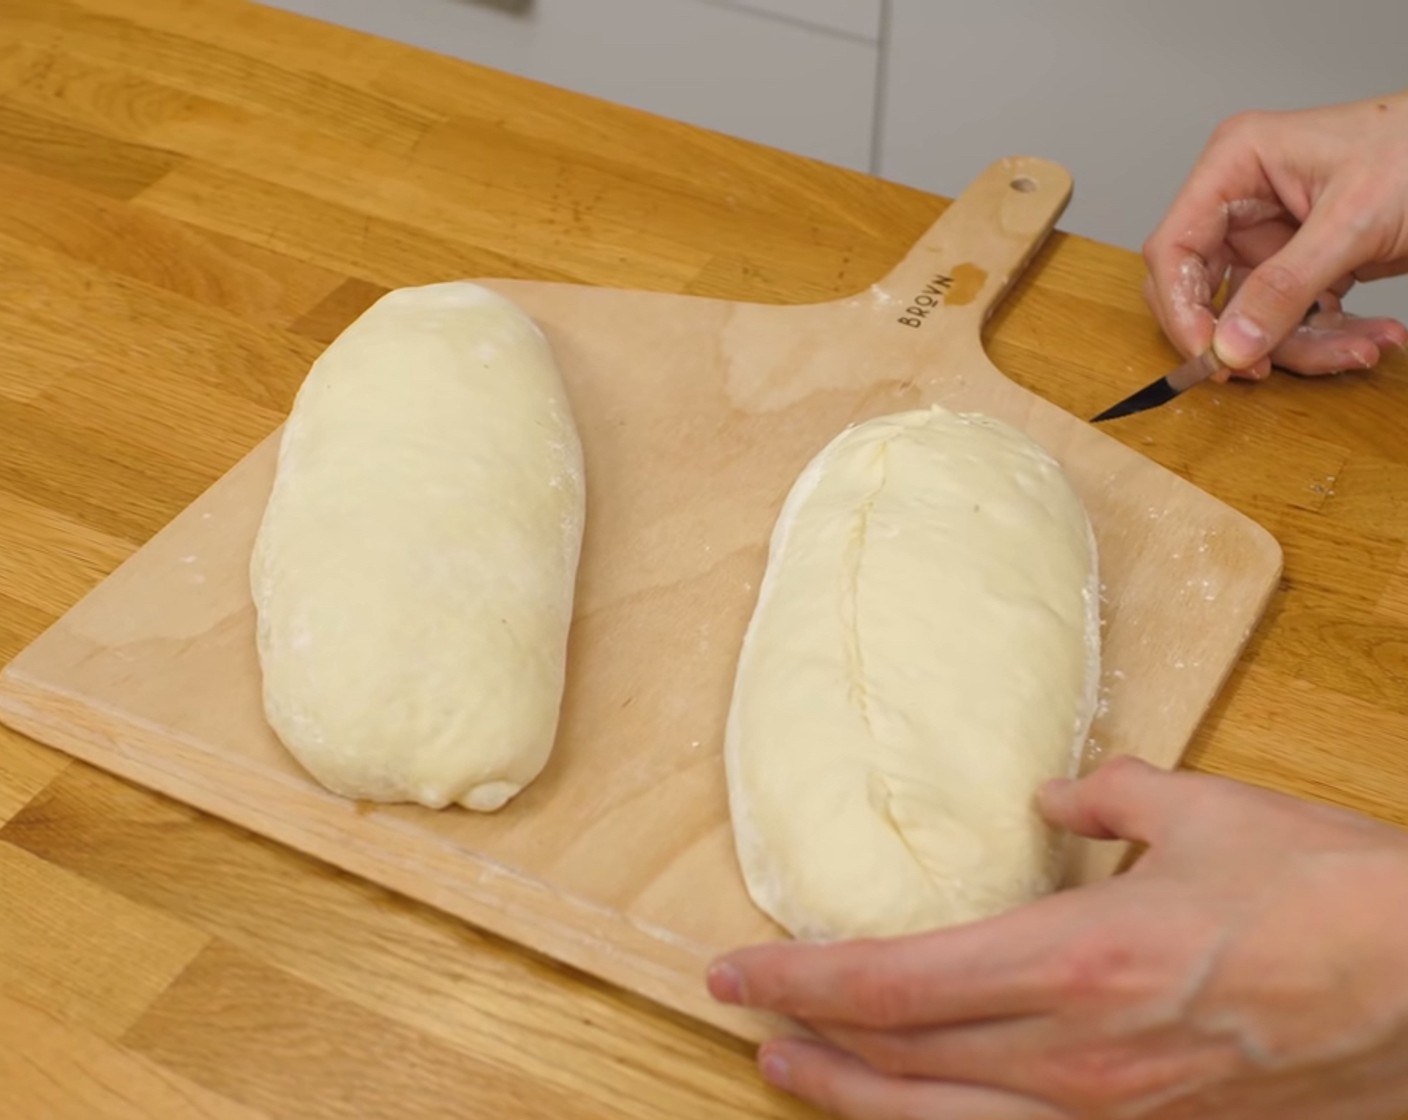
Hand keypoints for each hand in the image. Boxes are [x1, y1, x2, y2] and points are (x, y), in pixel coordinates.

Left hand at [707, 757, 1407, 1118]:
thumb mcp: (1205, 811)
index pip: (895, 981)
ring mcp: (1120, 1119)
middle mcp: (1080, 1058)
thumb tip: (1052, 801)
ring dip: (856, 1099)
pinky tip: (922, 1112)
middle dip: (808, 1037)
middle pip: (901, 1062)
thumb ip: (1107, 798)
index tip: (733, 964)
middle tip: (743, 1014)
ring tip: (793, 1069)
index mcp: (1076, 960)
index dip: (801, 976)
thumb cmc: (1330, 894)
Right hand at [1143, 92, 1407, 379]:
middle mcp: (1241, 200)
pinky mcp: (1298, 264)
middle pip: (1202, 291)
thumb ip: (1286, 287)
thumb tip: (1229, 345)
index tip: (1211, 357)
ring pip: (1249, 317)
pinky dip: (1327, 337)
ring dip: (1303, 345)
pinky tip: (1371, 336)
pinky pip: (1289, 318)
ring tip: (1363, 347)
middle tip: (1264, 369)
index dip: (1182, 309)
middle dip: (1241, 335)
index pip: (1174, 249)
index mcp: (1235, 165)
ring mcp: (1268, 235)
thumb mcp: (1354, 222)